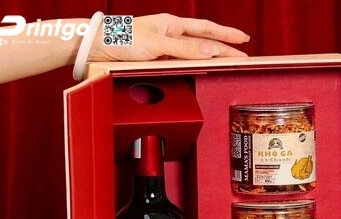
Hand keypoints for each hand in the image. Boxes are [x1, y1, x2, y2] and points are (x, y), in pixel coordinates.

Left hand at [90, 13, 249, 61]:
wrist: (96, 49)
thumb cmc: (122, 40)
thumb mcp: (156, 44)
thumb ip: (185, 49)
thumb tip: (211, 50)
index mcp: (171, 25)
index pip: (206, 28)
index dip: (226, 34)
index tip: (243, 39)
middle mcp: (170, 35)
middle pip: (204, 43)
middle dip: (225, 49)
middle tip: (244, 58)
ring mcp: (165, 49)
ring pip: (195, 55)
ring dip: (212, 60)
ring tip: (228, 66)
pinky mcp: (158, 62)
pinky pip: (183, 64)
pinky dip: (196, 68)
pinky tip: (203, 73)